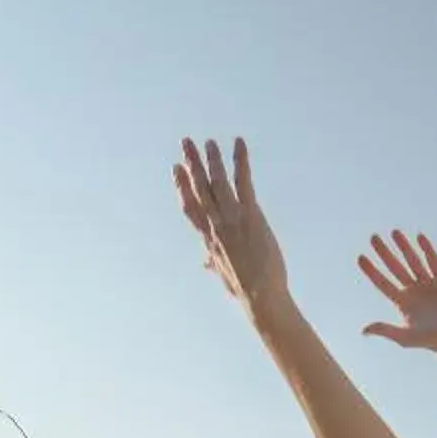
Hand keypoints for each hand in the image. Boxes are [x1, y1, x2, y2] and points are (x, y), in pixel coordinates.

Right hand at [174, 137, 288, 312]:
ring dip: (212, 159)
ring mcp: (231, 218)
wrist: (259, 295)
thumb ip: (212, 262)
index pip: (190, 206)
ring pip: (218, 182)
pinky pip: (243, 182)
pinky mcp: (250, 215)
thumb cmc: (244, 288)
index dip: (181, 186)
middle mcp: (215, 225)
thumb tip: (204, 262)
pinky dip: (240, 161)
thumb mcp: (223, 274)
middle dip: (191, 164)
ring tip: (209, 141)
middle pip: (199, 189)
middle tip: (186, 143)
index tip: (176, 169)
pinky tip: (238, 144)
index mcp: (208, 238)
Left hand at [359, 231, 436, 352]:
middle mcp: (413, 290)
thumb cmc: (430, 342)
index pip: (382, 282)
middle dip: (384, 252)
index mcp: (402, 302)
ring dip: (404, 247)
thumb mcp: (405, 337)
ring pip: (413, 261)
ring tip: (394, 232)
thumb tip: (364, 330)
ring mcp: (428, 285)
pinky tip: (419, 237)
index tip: (360, 257)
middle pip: (394, 267)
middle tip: (373, 237)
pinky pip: (434, 262)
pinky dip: (427, 250)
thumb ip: (386, 331)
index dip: (371, 270)